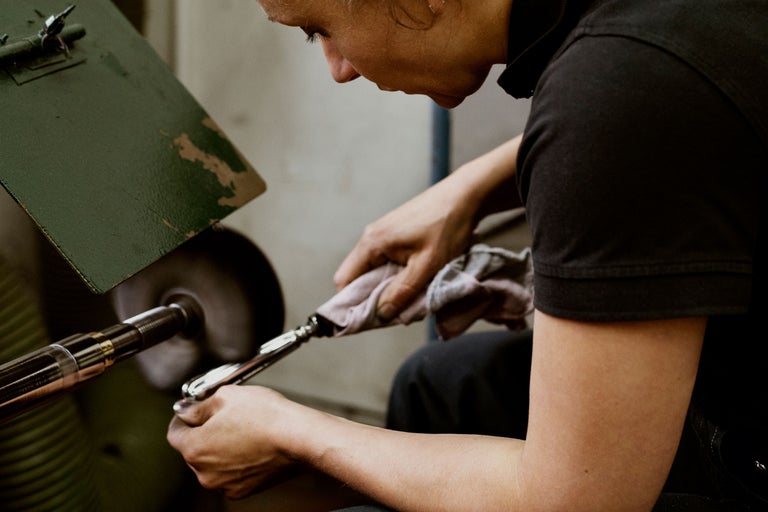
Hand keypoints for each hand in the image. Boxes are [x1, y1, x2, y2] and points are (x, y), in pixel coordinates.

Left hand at [167, 385, 298, 499]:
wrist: (299, 438)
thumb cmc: (265, 415)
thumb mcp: (226, 395)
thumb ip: (199, 405)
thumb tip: (186, 410)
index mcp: (195, 448)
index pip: (175, 433)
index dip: (183, 417)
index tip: (193, 410)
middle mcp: (204, 473)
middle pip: (193, 449)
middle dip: (204, 433)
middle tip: (225, 416)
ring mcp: (224, 484)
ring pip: (212, 463)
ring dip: (220, 448)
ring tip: (243, 429)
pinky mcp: (243, 490)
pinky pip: (230, 473)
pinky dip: (236, 461)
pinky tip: (252, 444)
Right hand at [334, 135, 523, 319]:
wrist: (467, 195)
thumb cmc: (447, 226)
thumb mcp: (427, 266)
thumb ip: (402, 292)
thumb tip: (381, 314)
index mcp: (372, 243)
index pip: (344, 281)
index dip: (353, 304)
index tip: (371, 319)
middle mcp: (372, 237)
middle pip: (359, 278)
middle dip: (375, 298)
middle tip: (399, 310)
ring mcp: (384, 234)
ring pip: (376, 272)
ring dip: (390, 287)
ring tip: (413, 295)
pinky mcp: (397, 234)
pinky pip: (388, 262)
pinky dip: (399, 275)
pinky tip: (418, 280)